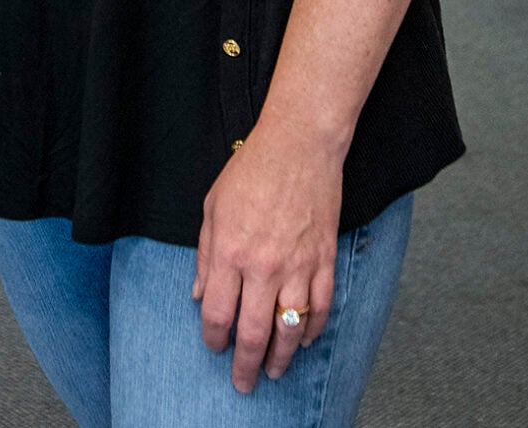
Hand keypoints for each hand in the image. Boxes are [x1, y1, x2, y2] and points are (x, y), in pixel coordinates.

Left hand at [192, 123, 341, 392]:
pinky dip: (314, 329)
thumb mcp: (212, 208)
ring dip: (282, 357)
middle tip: (243, 383)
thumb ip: (206, 256)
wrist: (299, 144)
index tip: (214, 347)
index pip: (218, 314)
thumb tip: (202, 296)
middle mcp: (263, 266)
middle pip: (253, 333)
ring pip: (290, 329)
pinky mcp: (325, 259)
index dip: (214, 339)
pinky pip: (322, 307)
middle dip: (245, 365)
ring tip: (274, 371)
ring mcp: (298, 265)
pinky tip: (306, 340)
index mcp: (230, 252)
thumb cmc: (252, 170)